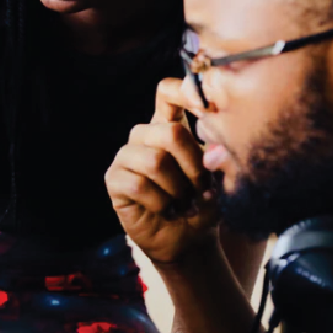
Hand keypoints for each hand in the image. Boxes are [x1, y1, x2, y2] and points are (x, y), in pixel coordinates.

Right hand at [105, 78, 218, 265]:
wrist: (189, 240)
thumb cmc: (204, 204)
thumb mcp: (218, 180)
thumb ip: (217, 160)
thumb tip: (212, 154)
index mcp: (170, 126)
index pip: (167, 93)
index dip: (183, 92)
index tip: (205, 108)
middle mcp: (145, 136)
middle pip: (170, 132)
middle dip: (194, 166)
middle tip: (201, 189)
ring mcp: (126, 156)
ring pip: (155, 161)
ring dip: (177, 189)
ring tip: (184, 203)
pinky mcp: (114, 179)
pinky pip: (138, 183)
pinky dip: (160, 202)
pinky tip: (165, 210)